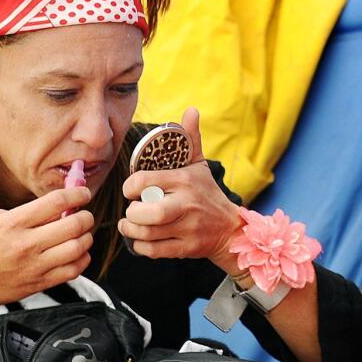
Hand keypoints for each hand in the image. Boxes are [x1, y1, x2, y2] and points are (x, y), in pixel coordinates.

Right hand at [0, 187, 95, 311]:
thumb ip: (28, 212)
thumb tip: (60, 206)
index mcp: (14, 223)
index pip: (56, 202)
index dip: (77, 194)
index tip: (83, 193)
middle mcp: (26, 244)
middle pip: (73, 225)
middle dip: (86, 216)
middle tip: (84, 215)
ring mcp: (34, 266)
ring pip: (78, 247)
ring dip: (87, 237)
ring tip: (82, 234)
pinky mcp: (40, 283)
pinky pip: (73, 270)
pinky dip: (82, 259)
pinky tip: (77, 253)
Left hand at [118, 107, 242, 270]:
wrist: (231, 230)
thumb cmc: (208, 194)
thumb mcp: (199, 165)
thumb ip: (191, 139)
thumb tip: (191, 110)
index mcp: (185, 180)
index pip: (145, 181)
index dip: (130, 187)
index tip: (130, 190)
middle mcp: (186, 204)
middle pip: (147, 213)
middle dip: (131, 214)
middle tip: (132, 210)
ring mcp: (187, 228)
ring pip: (147, 234)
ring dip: (132, 231)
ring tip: (130, 224)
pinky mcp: (186, 248)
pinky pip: (154, 251)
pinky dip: (142, 247)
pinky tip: (141, 239)